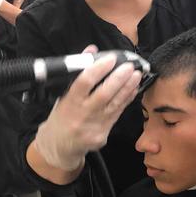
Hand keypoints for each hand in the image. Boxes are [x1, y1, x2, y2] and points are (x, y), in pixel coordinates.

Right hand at [34, 51, 142, 170]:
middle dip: (119, 78)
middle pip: (104, 94)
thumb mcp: (64, 95)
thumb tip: (92, 50)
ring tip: (136, 75)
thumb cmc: (62, 116)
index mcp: (69, 102)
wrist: (59, 146)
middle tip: (129, 66)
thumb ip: (78, 72)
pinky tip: (134, 89)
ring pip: (115, 104)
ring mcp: (93, 126)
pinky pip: (118, 114)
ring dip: (128, 88)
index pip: (84, 82)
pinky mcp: (103, 135)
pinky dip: (127, 100)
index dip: (99, 69)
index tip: (110, 59)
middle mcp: (82, 114)